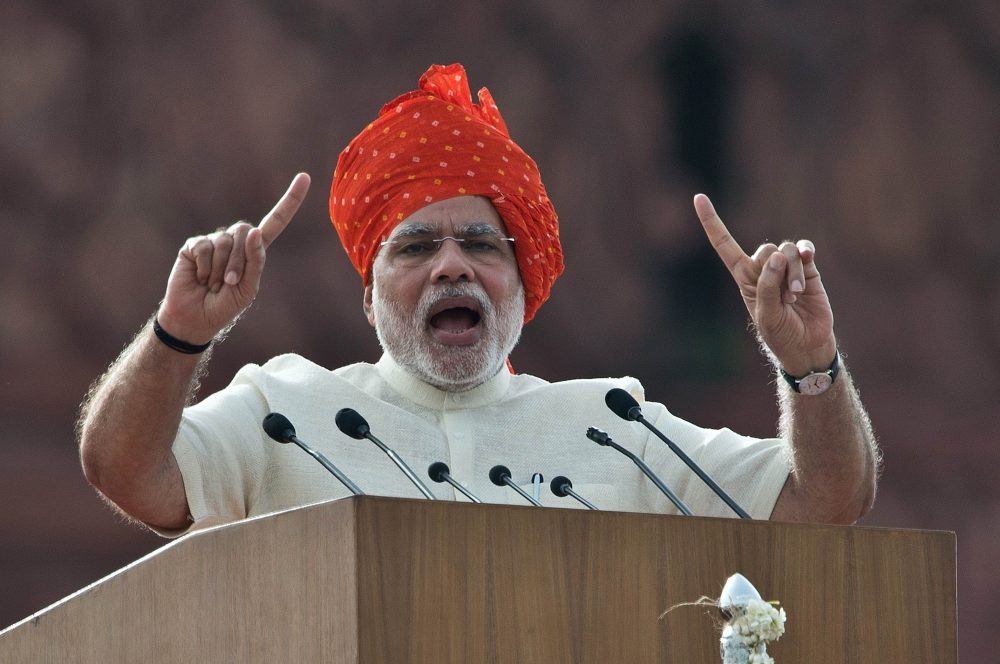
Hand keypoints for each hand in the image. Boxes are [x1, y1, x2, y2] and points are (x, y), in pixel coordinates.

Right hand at [157, 173, 310, 343]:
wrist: (195, 318)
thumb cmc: (225, 306)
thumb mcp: (247, 288)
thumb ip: (255, 261)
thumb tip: (254, 230)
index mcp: (255, 251)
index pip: (275, 221)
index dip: (290, 201)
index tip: (305, 177)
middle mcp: (236, 241)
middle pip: (245, 232)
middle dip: (238, 261)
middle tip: (228, 283)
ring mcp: (214, 241)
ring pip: (224, 241)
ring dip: (219, 268)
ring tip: (212, 284)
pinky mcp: (193, 245)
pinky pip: (203, 247)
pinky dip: (203, 267)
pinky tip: (199, 278)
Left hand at [694, 193, 835, 374]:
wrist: (808, 345)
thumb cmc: (780, 333)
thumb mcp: (766, 314)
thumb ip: (767, 285)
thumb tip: (777, 255)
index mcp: (744, 277)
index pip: (724, 244)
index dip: (711, 221)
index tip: (698, 197)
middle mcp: (763, 268)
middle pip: (765, 249)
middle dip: (775, 271)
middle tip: (784, 298)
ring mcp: (786, 267)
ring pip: (786, 250)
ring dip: (792, 273)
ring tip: (796, 296)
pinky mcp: (808, 268)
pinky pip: (804, 248)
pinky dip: (806, 251)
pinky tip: (809, 257)